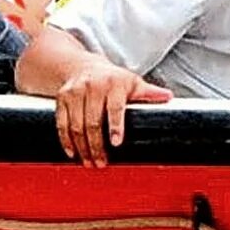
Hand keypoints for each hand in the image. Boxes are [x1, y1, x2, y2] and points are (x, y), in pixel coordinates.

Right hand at [52, 58, 171, 167]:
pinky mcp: (62, 98)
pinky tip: (73, 152)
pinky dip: (66, 140)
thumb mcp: (133, 83)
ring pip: (76, 125)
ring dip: (82, 147)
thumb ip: (149, 93)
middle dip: (96, 145)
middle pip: (92, 121)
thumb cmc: (113, 79)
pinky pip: (61, 122)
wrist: (84, 66)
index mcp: (114, 84)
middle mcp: (93, 86)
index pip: (115, 107)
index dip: (115, 126)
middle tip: (101, 163)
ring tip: (89, 161)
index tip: (116, 142)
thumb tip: (168, 97)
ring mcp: (75, 92)